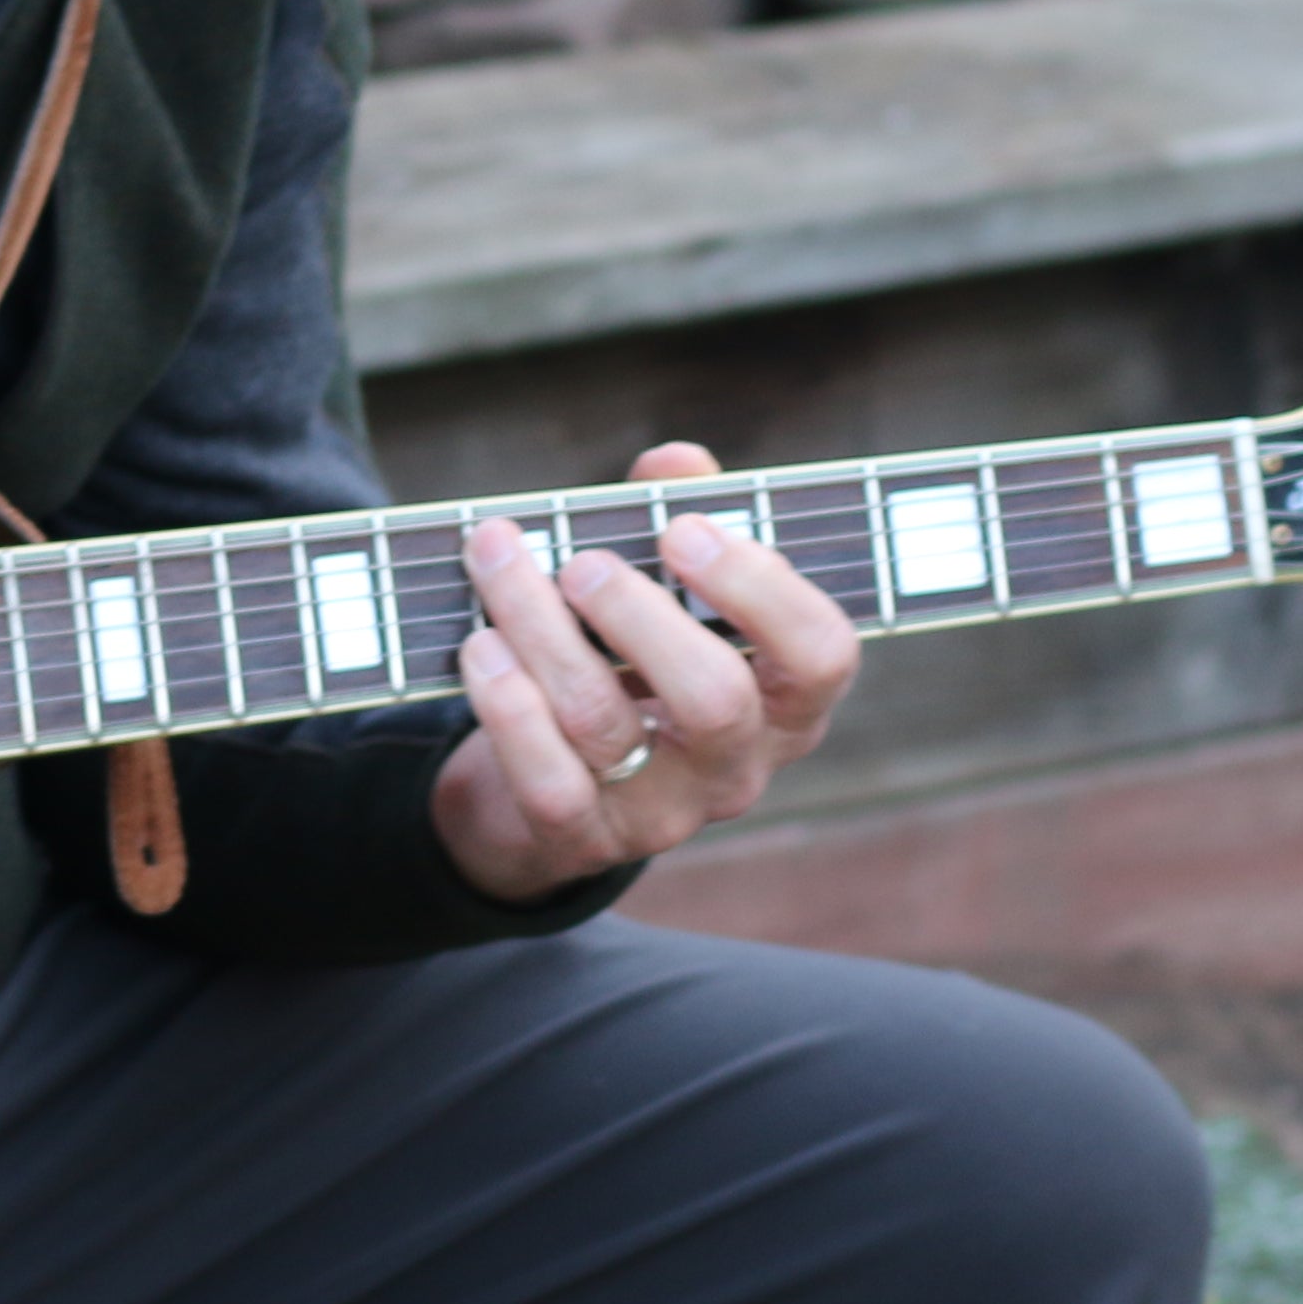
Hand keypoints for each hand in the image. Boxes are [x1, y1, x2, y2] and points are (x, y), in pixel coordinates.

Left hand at [429, 443, 859, 905]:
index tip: (684, 529)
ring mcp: (662, 813)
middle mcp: (737, 766)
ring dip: (542, 631)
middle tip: (581, 563)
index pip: (820, 655)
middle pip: (715, 700)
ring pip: (606, 724)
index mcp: (784, 701)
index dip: (761, 589)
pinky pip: (548, 783)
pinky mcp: (583, 840)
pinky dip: (507, 707)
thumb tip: (673, 462)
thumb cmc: (627, 663)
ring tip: (499, 565)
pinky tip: (481, 646)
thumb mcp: (666, 594)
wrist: (544, 793)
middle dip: (641, 616)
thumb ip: (680, 518)